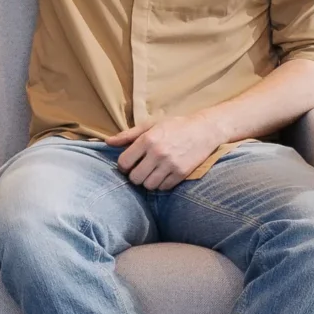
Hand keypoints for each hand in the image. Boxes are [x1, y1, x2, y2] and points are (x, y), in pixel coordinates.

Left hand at [105, 113, 229, 190]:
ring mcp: (170, 164)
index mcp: (148, 139)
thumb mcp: (151, 125)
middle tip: (140, 169)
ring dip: (148, 181)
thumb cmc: (175, 126)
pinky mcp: (181, 173)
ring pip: (148, 185)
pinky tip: (163, 175)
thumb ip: (128, 135)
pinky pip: (163, 187)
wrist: (204, 130)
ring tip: (152, 173)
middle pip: (135, 178)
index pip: (124, 162)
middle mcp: (158, 153)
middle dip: (135, 175)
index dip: (124, 165)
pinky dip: (161, 184)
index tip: (128, 164)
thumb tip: (108, 142)